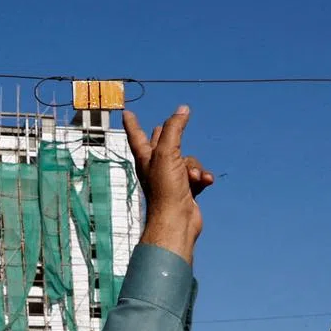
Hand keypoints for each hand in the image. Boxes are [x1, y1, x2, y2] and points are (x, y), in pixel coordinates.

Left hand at [124, 107, 211, 263]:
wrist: (177, 221)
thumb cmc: (166, 190)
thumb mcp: (167, 153)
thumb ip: (174, 128)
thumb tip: (183, 109)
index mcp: (145, 159)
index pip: (136, 135)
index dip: (132, 123)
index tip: (126, 114)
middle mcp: (156, 168)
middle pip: (164, 144)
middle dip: (168, 136)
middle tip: (164, 127)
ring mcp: (171, 179)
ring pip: (188, 160)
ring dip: (194, 167)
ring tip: (192, 179)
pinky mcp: (186, 190)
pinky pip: (198, 175)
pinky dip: (202, 177)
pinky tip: (204, 182)